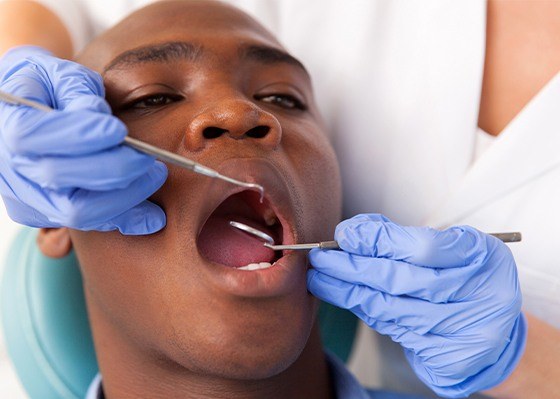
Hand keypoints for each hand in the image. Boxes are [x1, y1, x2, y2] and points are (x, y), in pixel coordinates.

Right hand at [0, 46, 166, 233]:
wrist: (27, 110)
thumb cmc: (47, 86)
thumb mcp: (58, 74)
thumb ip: (78, 93)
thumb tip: (105, 125)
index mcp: (6, 123)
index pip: (33, 136)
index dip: (79, 135)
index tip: (119, 130)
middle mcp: (9, 167)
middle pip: (59, 179)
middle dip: (113, 168)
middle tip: (147, 157)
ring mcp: (25, 196)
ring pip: (77, 211)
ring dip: (125, 197)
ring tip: (154, 176)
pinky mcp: (45, 215)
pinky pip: (89, 223)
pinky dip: (124, 219)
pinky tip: (153, 217)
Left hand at [307, 213, 526, 397]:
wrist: (493, 330)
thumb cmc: (463, 278)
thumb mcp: (447, 247)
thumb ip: (402, 238)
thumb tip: (354, 232)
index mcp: (483, 258)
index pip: (421, 247)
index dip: (378, 240)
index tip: (346, 234)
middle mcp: (482, 296)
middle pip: (400, 280)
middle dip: (352, 267)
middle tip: (321, 258)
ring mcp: (468, 333)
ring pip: (391, 309)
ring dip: (348, 293)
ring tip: (321, 280)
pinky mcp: (449, 359)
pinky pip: (393, 331)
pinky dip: (366, 312)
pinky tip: (347, 299)